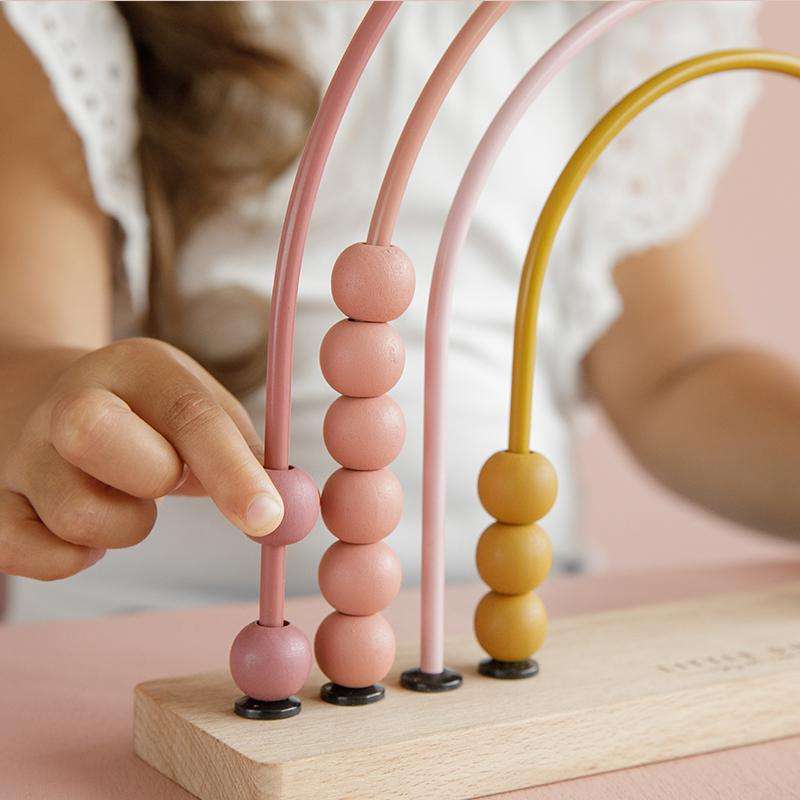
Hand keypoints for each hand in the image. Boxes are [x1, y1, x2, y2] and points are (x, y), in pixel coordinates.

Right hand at [0, 338, 283, 580]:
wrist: (50, 400)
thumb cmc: (149, 416)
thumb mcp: (199, 409)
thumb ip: (245, 455)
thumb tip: (285, 518)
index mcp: (137, 367)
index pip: (186, 414)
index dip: (231, 471)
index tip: (269, 519)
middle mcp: (68, 399)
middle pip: (93, 433)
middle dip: (151, 476)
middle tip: (164, 478)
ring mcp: (21, 452)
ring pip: (77, 515)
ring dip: (124, 526)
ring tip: (125, 497)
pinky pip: (36, 558)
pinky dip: (75, 557)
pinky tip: (86, 525)